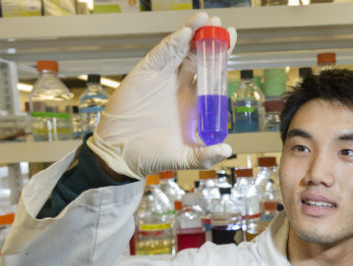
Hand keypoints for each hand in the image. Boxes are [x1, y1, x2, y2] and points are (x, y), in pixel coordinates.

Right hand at [87, 13, 235, 179]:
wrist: (120, 155)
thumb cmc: (151, 156)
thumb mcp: (183, 158)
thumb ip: (205, 155)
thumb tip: (227, 149)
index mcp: (192, 102)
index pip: (211, 73)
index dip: (221, 56)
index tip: (232, 39)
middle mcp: (179, 86)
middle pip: (198, 56)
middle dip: (210, 39)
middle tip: (222, 25)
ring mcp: (162, 78)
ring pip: (181, 50)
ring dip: (193, 33)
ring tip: (206, 19)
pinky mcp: (145, 74)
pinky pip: (161, 55)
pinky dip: (172, 43)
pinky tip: (184, 33)